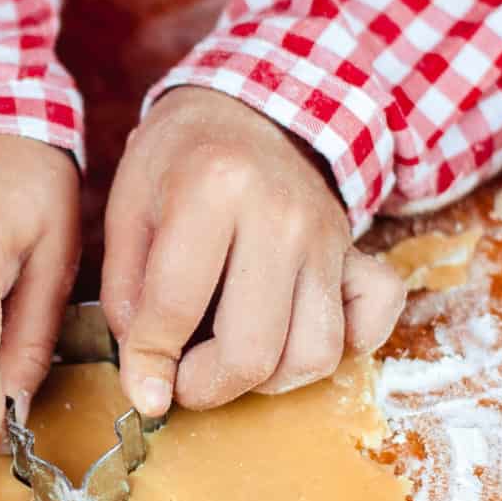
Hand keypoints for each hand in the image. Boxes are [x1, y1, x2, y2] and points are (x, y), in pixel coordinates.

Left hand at [102, 88, 406, 416]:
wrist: (250, 110)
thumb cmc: (179, 161)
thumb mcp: (127, 211)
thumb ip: (128, 297)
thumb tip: (148, 381)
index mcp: (214, 188)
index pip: (176, 307)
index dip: (149, 363)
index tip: (142, 390)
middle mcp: (281, 215)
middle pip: (254, 351)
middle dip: (206, 387)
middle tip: (181, 380)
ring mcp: (327, 236)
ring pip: (315, 355)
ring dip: (267, 381)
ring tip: (229, 358)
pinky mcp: (356, 253)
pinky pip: (373, 324)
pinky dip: (342, 350)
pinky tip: (294, 337)